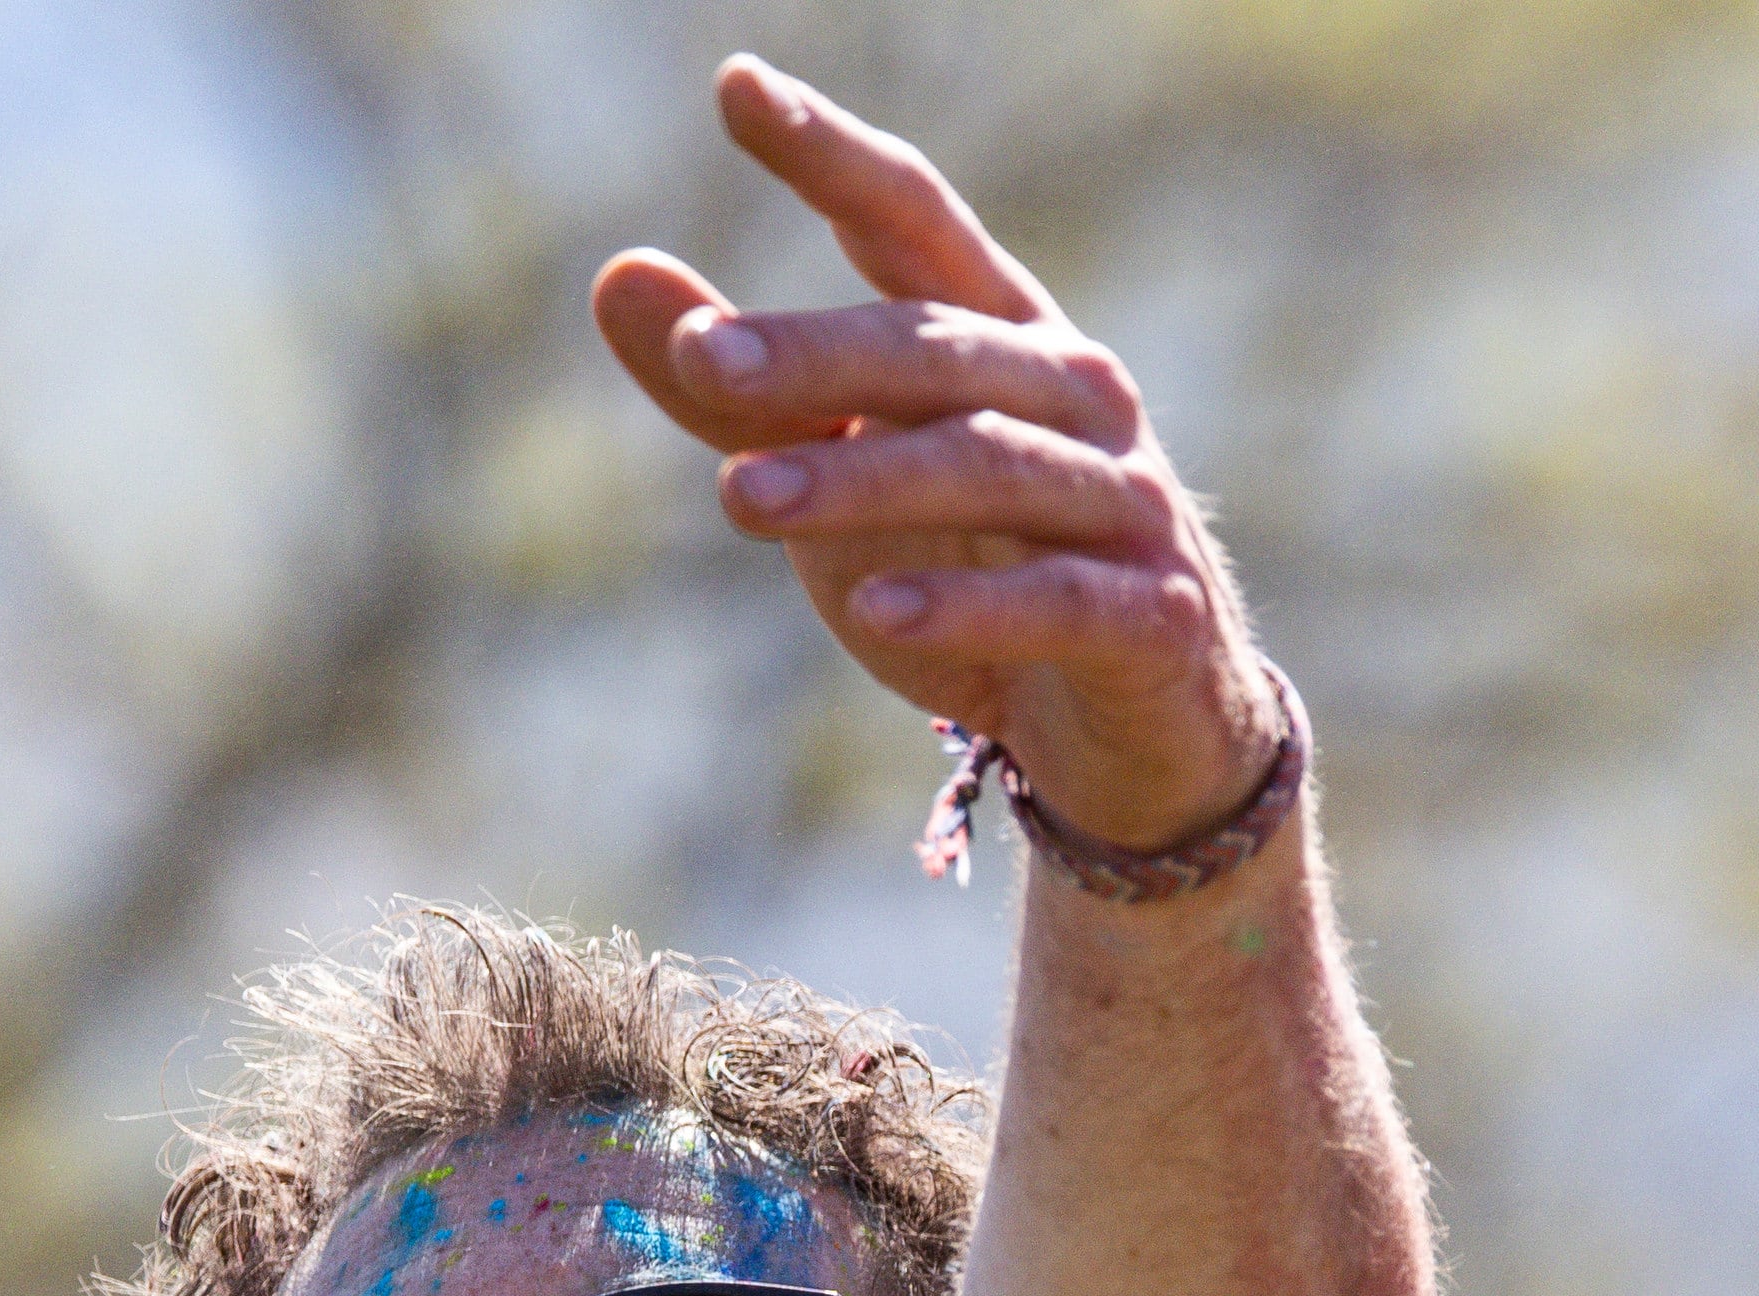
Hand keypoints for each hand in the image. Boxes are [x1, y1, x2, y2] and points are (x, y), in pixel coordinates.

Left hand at [594, 57, 1280, 856]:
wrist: (1135, 732)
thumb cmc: (977, 578)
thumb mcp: (843, 482)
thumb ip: (743, 396)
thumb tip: (618, 275)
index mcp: (1005, 339)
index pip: (912, 225)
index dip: (834, 159)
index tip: (738, 90)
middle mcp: (1076, 397)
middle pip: (937, 352)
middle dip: (816, 355)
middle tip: (701, 361)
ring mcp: (1125, 505)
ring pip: (988, 468)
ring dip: (863, 479)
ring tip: (740, 498)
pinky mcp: (1150, 617)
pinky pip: (1053, 600)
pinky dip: (965, 606)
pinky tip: (874, 608)